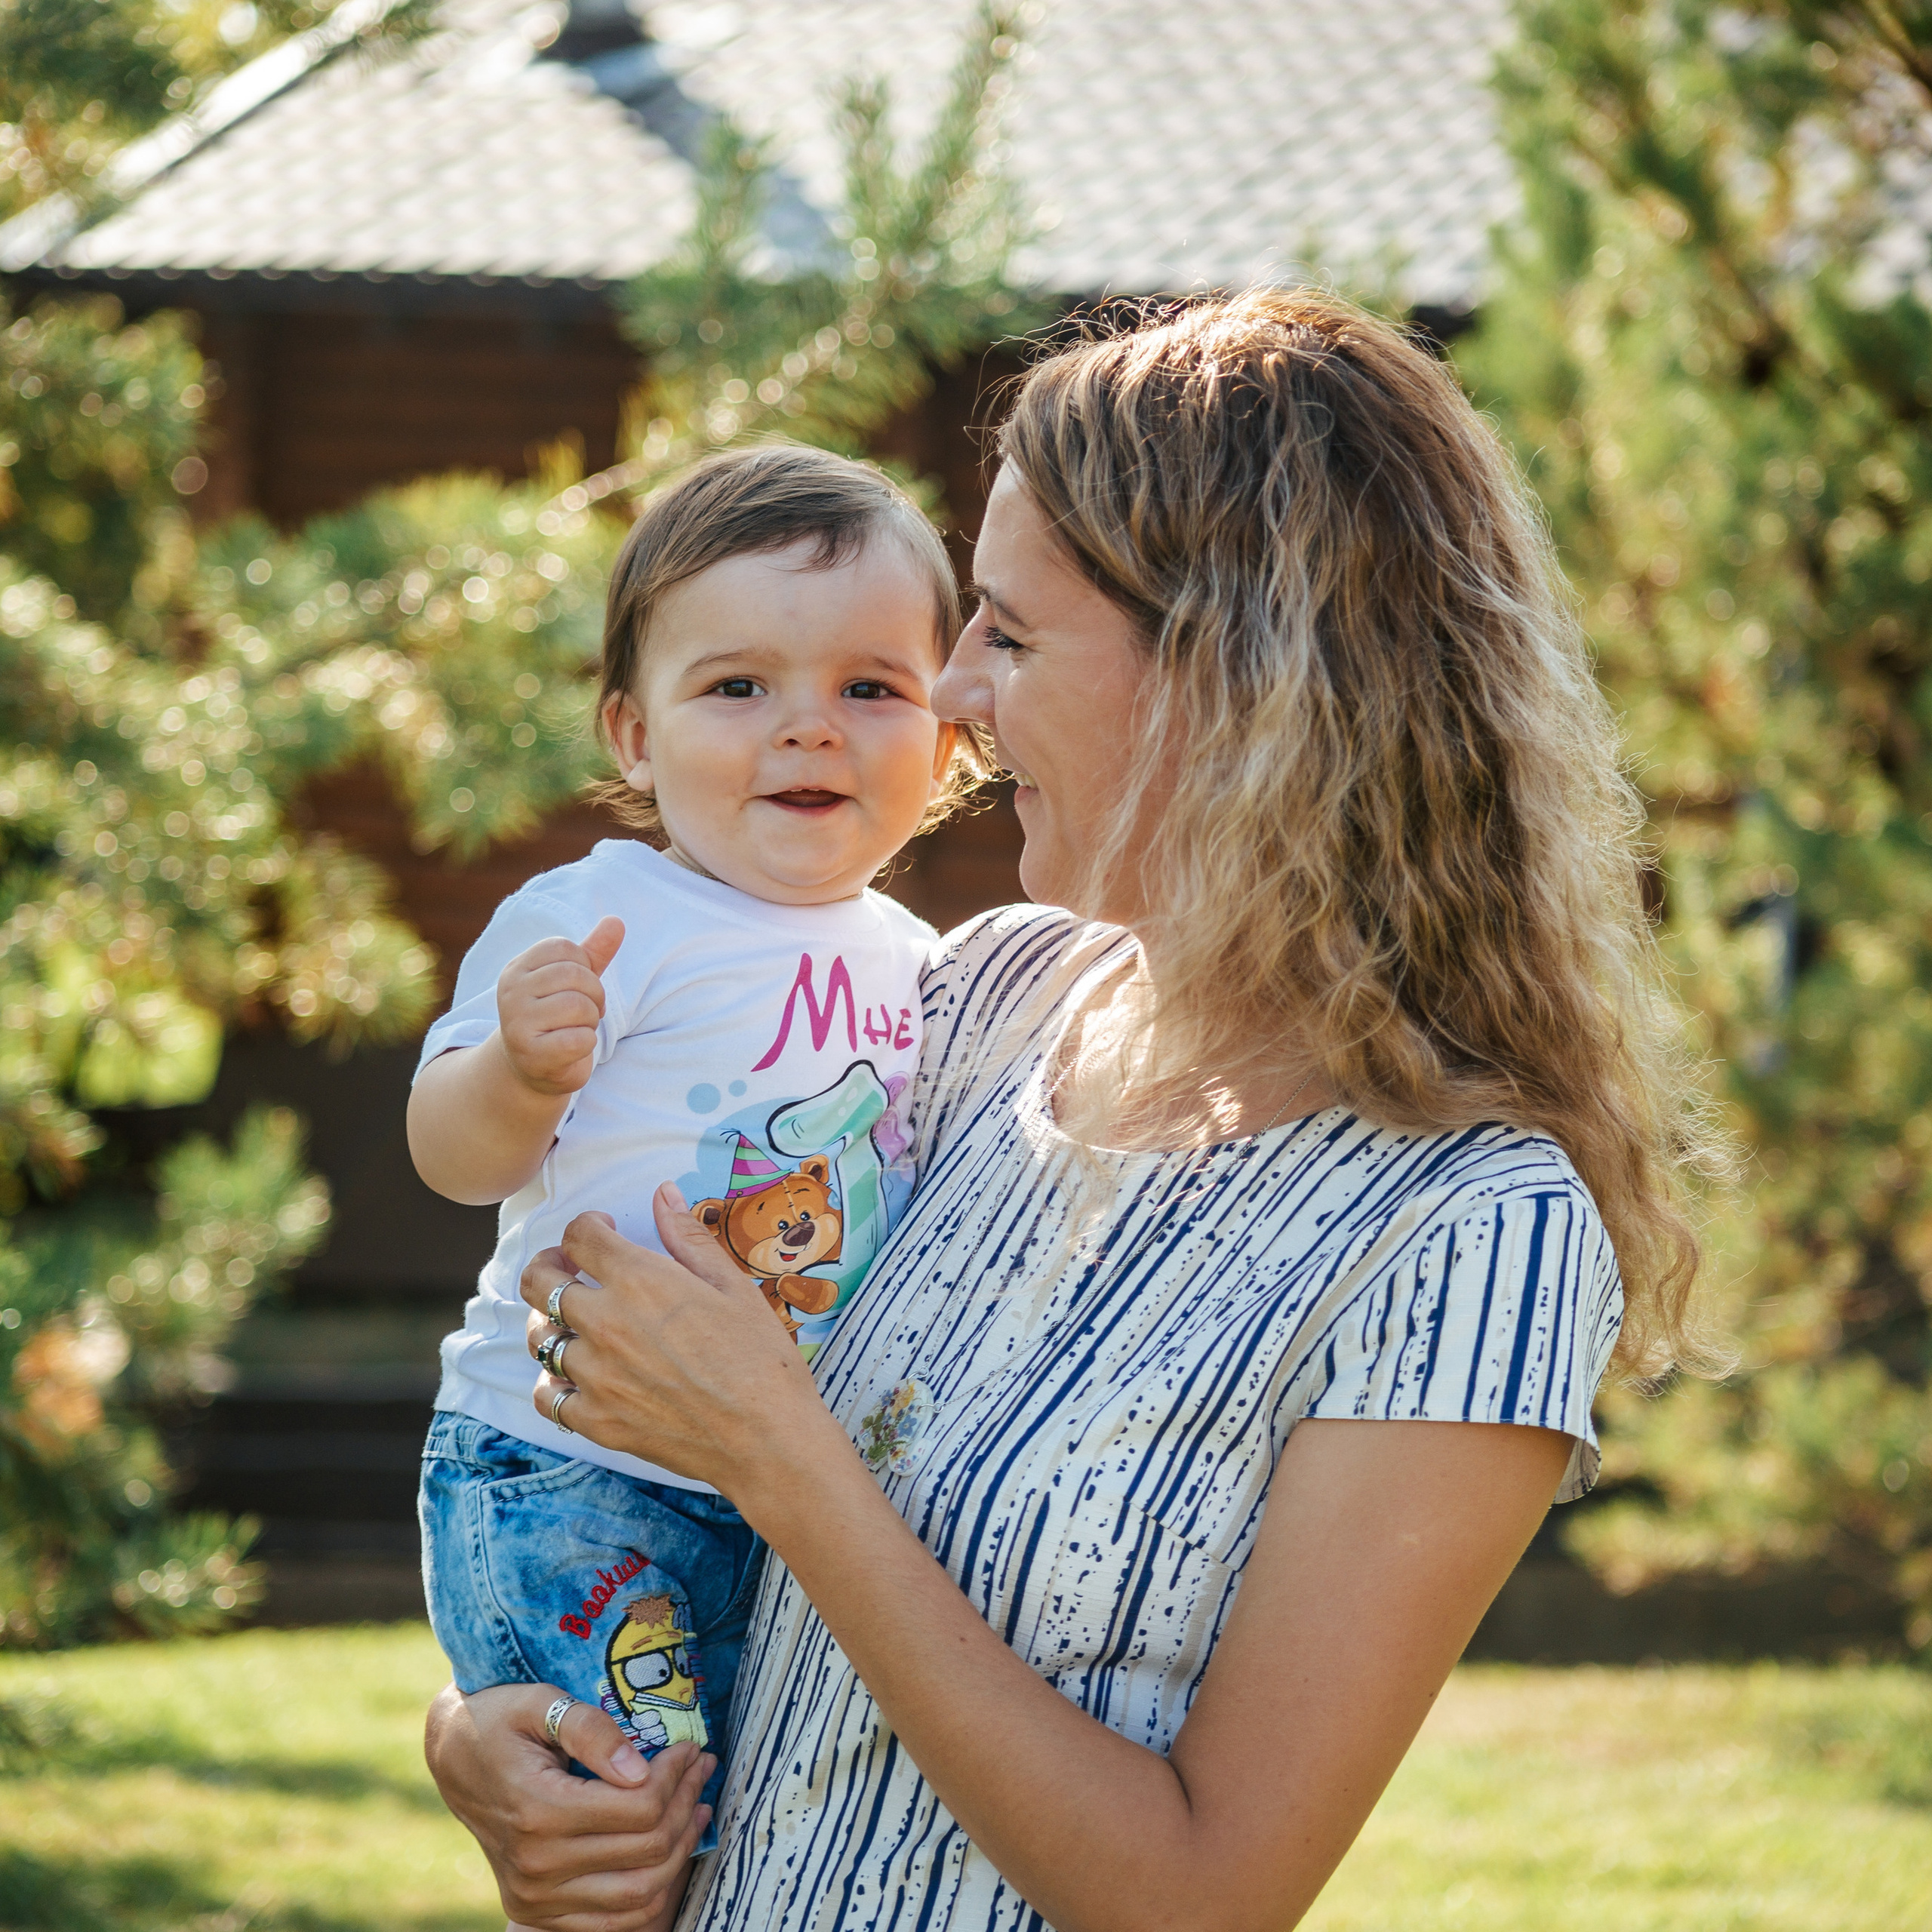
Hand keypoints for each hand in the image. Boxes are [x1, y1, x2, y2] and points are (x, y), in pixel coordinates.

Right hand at [423, 1680, 710, 1931]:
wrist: (455, 1760)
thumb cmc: (501, 1720)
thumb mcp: (539, 1703)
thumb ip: (590, 1729)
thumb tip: (640, 1769)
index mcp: (538, 1810)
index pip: (638, 1807)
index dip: (676, 1776)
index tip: (691, 1748)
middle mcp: (536, 1864)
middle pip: (646, 1849)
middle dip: (687, 1803)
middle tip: (703, 1767)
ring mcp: (536, 1896)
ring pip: (639, 1895)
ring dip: (681, 1850)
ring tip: (699, 1807)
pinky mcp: (536, 1912)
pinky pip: (614, 1922)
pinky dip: (652, 1893)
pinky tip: (671, 1850)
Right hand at [496, 917, 624, 1097]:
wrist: (530, 1069)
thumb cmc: (555, 1020)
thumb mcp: (573, 983)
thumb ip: (593, 952)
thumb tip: (616, 921)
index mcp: (517, 969)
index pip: (565, 949)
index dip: (586, 969)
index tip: (579, 989)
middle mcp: (511, 992)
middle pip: (574, 976)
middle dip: (593, 996)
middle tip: (586, 1013)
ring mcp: (517, 1024)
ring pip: (579, 1007)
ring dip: (590, 1021)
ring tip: (576, 1029)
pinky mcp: (531, 1054)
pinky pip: (579, 1040)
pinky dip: (587, 1044)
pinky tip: (572, 1048)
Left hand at [522, 1190, 838, 1501]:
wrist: (767, 1437)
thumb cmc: (760, 1358)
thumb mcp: (732, 1285)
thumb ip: (687, 1236)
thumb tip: (662, 1193)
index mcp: (639, 1280)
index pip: (579, 1236)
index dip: (587, 1226)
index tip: (602, 1231)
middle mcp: (605, 1323)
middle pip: (539, 1281)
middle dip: (549, 1265)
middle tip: (571, 1270)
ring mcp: (595, 1375)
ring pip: (538, 1338)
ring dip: (551, 1323)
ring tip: (576, 1325)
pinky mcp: (596, 1421)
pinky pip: (547, 1396)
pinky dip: (553, 1383)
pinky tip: (576, 1378)